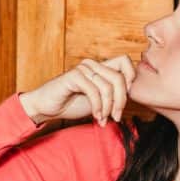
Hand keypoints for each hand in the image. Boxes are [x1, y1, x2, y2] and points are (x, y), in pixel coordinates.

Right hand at [19, 56, 136, 125]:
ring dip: (108, 108)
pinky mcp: (74, 76)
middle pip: (120, 77)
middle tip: (116, 116)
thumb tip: (133, 93)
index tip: (126, 99)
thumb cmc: (72, 103)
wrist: (47, 108)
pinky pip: (94, 91)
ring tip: (103, 119)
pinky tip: (97, 117)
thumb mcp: (100, 99)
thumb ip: (114, 93)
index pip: (125, 61)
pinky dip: (98, 108)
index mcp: (100, 67)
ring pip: (109, 87)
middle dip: (121, 101)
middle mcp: (93, 65)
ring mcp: (83, 69)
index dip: (131, 78)